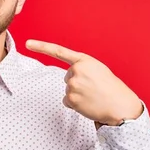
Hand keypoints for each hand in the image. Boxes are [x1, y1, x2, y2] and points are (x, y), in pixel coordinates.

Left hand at [26, 39, 142, 125]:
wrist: (121, 106)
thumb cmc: (112, 89)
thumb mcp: (98, 71)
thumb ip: (83, 69)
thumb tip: (70, 80)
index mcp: (85, 60)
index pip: (59, 52)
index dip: (41, 47)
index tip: (28, 43)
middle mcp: (76, 70)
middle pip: (67, 77)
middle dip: (78, 83)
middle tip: (94, 89)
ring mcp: (72, 84)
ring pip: (67, 90)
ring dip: (78, 95)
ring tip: (94, 97)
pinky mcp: (70, 98)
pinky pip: (67, 101)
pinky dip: (76, 105)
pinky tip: (89, 104)